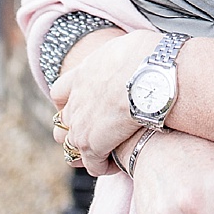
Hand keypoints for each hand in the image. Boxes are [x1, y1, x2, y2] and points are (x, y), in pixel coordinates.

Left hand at [48, 28, 150, 176]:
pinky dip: (102, 166)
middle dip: (77, 129)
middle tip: (100, 135)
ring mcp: (81, 121)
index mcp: (85, 73)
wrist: (150, 75)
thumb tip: (138, 55)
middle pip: (63, 120)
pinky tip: (119, 164)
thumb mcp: (132, 46)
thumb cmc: (151, 58)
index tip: (85, 109)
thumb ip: (125, 55)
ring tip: (106, 155)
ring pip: (70, 144)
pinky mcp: (92, 143)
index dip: (70, 102)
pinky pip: (92, 163)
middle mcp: (77, 97)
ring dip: (85, 150)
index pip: (61, 91)